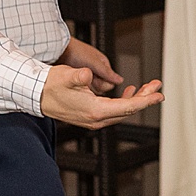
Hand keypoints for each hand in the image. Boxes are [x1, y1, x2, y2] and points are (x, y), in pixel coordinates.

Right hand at [41, 65, 162, 130]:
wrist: (36, 94)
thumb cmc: (50, 84)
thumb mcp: (65, 76)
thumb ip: (78, 77)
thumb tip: (86, 76)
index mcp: (95, 110)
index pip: (127, 107)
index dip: (145, 100)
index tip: (159, 94)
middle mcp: (96, 119)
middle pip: (128, 110)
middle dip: (145, 97)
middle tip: (157, 85)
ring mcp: (93, 119)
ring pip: (122, 111)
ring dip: (136, 99)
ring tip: (147, 87)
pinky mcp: (90, 115)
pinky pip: (114, 111)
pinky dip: (125, 101)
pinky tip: (128, 92)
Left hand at [56, 36, 119, 93]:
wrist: (57, 51)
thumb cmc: (75, 51)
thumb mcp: (94, 63)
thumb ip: (107, 73)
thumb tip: (120, 80)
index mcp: (103, 65)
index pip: (109, 82)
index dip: (103, 84)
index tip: (95, 81)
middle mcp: (95, 71)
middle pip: (100, 88)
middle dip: (93, 86)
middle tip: (85, 81)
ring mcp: (85, 76)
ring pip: (90, 90)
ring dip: (85, 88)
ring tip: (77, 81)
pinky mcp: (76, 80)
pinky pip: (80, 89)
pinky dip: (78, 88)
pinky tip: (73, 85)